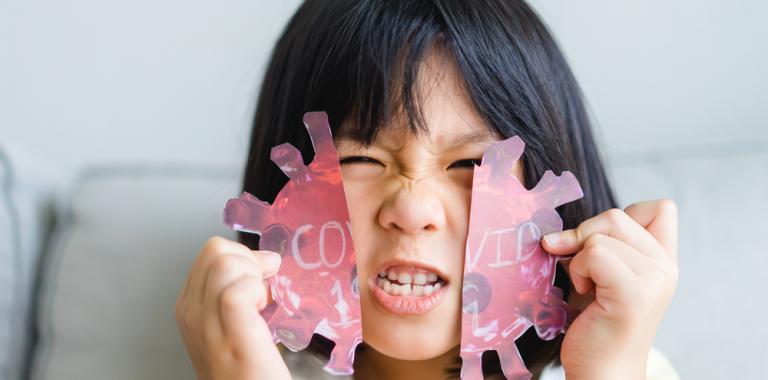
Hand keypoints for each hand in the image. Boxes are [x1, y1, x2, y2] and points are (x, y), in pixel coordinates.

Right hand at [175, 236, 290, 379]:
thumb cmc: (249, 369)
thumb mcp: (234, 324)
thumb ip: (238, 292)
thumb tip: (267, 259)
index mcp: (190, 308)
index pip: (210, 253)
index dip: (243, 257)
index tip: (261, 280)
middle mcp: (191, 314)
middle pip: (214, 250)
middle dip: (249, 260)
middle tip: (265, 289)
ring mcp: (206, 326)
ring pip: (224, 263)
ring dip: (255, 276)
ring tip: (264, 303)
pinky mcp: (231, 336)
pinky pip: (236, 290)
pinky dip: (257, 291)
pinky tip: (264, 311)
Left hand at [542, 200, 678, 379]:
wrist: (601, 372)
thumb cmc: (596, 325)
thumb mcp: (602, 275)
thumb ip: (601, 244)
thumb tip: (559, 229)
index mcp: (664, 261)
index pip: (661, 208)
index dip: (620, 216)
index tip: (601, 244)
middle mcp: (666, 268)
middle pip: (618, 215)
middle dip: (585, 235)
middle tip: (579, 269)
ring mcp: (654, 279)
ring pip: (601, 235)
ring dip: (578, 258)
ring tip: (587, 287)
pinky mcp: (634, 293)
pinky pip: (594, 253)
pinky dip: (578, 270)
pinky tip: (585, 294)